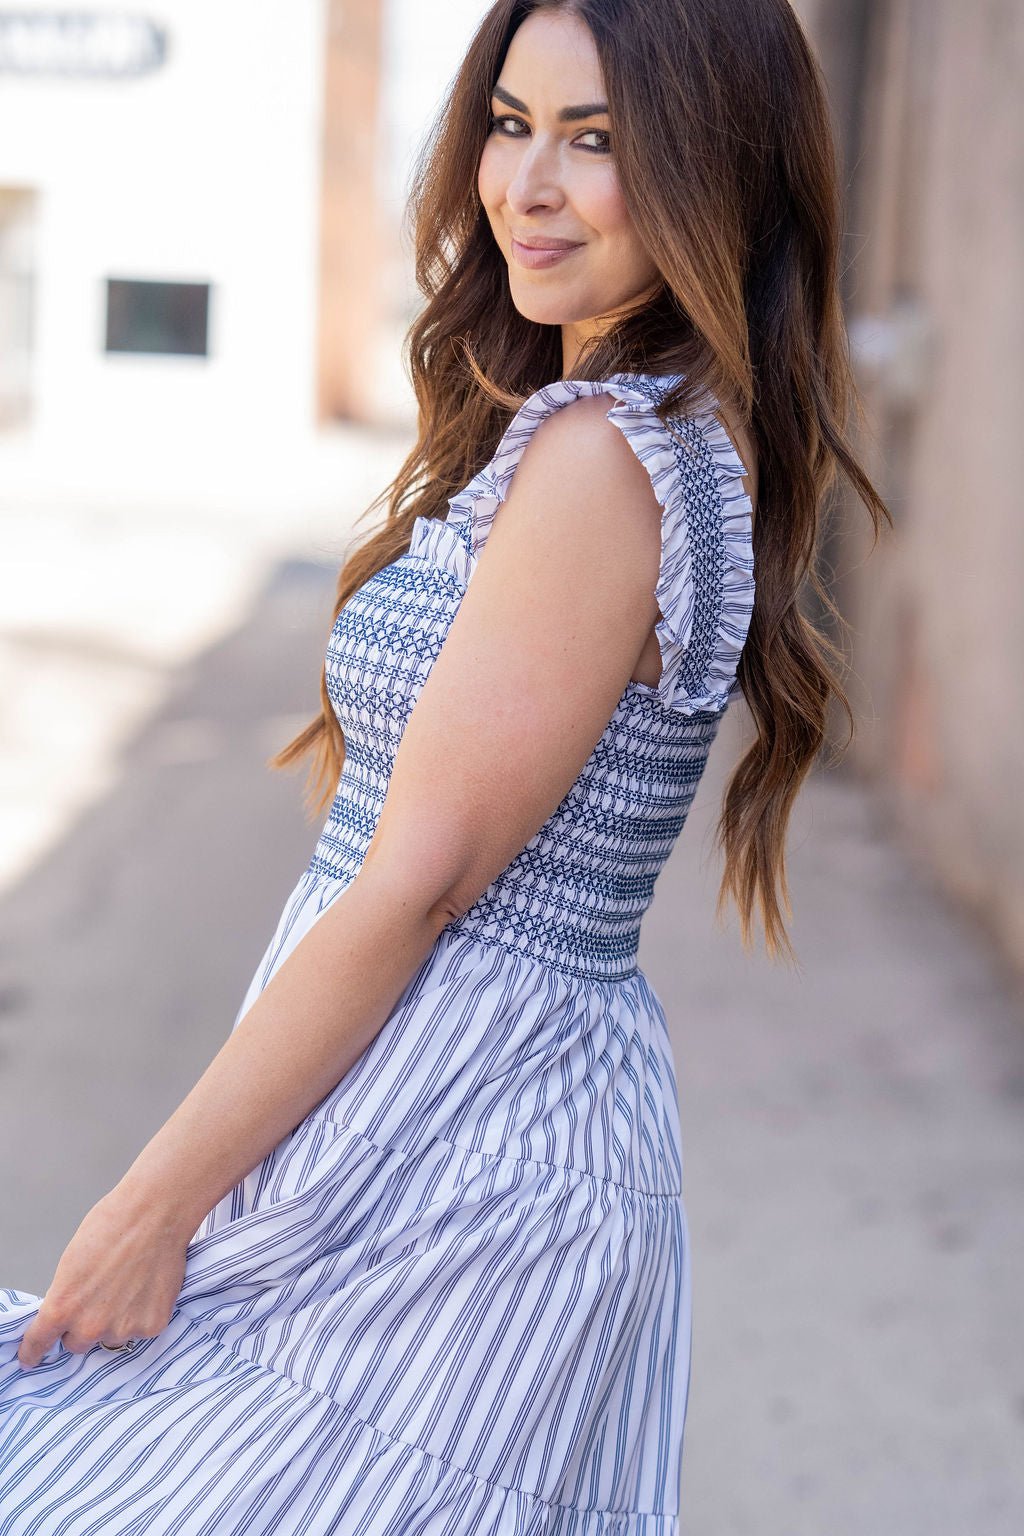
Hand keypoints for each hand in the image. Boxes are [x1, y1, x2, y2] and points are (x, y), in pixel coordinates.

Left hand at [17, 1182, 189, 1367]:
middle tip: (101, 1297)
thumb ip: (67, 1297)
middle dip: (85, 1326)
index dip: (33, 1352)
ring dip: (117, 1320)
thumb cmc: (114, 1226)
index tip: (30, 1359)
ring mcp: (122, 1329)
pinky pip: (140, 1329)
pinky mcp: (152, 1326)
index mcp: (62, 1306)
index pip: (39, 1342)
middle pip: (78, 1343)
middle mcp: (90, 1326)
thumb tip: (70, 1314)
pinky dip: (143, 1314)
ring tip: (131, 1284)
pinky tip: (148, 1286)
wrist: (155, 1214)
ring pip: (112, 1336)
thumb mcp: (72, 1263)